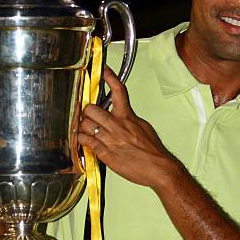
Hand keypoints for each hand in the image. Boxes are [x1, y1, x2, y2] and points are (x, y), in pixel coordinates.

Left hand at [78, 67, 178, 188]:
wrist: (159, 168)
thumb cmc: (153, 151)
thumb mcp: (143, 127)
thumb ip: (129, 119)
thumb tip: (122, 114)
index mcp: (128, 117)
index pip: (118, 91)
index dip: (109, 78)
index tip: (104, 70)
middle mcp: (118, 125)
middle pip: (91, 109)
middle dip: (86, 112)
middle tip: (86, 115)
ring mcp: (110, 139)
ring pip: (85, 125)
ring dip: (81, 126)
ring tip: (83, 129)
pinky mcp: (106, 153)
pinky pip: (86, 141)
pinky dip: (80, 139)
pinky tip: (80, 139)